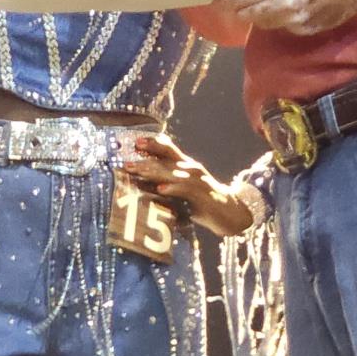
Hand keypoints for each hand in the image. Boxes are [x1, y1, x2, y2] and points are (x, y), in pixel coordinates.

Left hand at [122, 134, 253, 237]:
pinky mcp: (202, 195)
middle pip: (166, 159)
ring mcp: (197, 181)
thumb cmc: (201, 201)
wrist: (229, 212)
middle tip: (127, 163)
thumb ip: (165, 183)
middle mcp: (191, 169)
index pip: (168, 149)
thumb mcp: (182, 189)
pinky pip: (186, 189)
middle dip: (145, 160)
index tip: (135, 142)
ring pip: (173, 172)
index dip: (152, 144)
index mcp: (185, 165)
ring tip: (138, 172)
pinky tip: (161, 189)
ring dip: (154, 171)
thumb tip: (140, 182)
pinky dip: (173, 188)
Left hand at [212, 0, 356, 34]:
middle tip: (229, 5)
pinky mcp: (305, 30)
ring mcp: (296, 21)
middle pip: (249, 14)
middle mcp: (285, 4)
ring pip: (263, 23)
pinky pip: (281, 27)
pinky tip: (277, 12)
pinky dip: (275, 20)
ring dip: (255, 16)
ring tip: (250, 8)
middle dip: (237, 10)